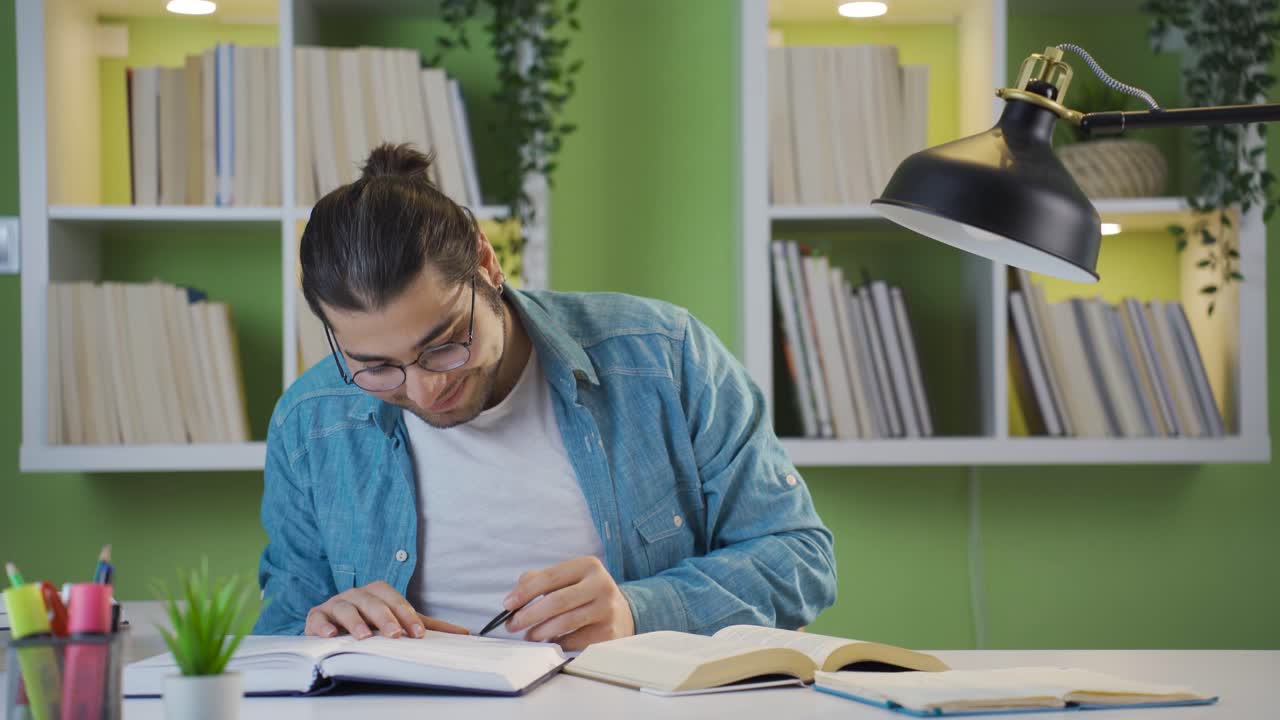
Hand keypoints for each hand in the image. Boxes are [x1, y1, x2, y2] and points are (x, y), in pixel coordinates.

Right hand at [305, 581, 469, 639]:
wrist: (332, 626)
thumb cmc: (369, 622)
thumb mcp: (397, 622)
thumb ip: (426, 626)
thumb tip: (463, 632)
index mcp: (377, 592)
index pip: (395, 599)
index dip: (407, 614)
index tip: (418, 633)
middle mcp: (356, 594)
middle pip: (372, 601)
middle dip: (385, 617)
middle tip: (395, 635)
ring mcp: (334, 604)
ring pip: (345, 607)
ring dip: (355, 622)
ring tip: (363, 636)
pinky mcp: (316, 618)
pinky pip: (317, 619)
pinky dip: (323, 626)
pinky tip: (331, 636)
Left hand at [503, 556, 635, 651]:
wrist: (622, 613)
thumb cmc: (585, 594)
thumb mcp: (568, 578)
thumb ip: (539, 580)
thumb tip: (514, 598)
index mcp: (588, 566)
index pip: (550, 577)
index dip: (525, 592)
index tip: (508, 605)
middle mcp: (601, 585)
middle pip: (557, 601)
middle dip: (529, 615)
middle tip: (512, 625)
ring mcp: (607, 610)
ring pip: (565, 622)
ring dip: (540, 632)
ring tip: (529, 635)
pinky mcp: (608, 633)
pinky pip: (574, 641)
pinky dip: (556, 643)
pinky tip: (549, 642)